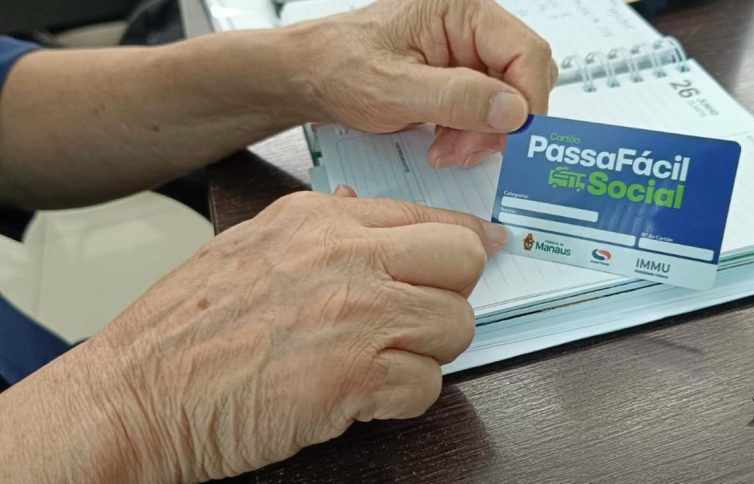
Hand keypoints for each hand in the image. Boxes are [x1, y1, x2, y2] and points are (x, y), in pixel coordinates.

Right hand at [0, 189, 505, 481]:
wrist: (136, 393)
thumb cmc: (181, 329)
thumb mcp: (249, 246)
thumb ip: (316, 227)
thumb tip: (360, 209)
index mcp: (318, 222)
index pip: (428, 217)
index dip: (463, 240)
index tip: (483, 248)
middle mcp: (345, 259)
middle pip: (461, 262)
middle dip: (451, 293)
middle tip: (421, 316)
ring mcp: (356, 318)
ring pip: (456, 327)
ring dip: (427, 352)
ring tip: (380, 362)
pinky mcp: (355, 380)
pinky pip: (427, 387)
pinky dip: (403, 398)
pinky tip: (362, 395)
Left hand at [291, 0, 557, 167]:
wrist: (310, 77)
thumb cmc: (338, 66)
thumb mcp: (394, 88)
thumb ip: (456, 98)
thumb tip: (513, 110)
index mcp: (462, 10)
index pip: (526, 52)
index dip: (527, 101)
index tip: (514, 139)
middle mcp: (470, 26)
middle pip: (522, 77)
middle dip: (499, 122)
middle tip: (468, 150)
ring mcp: (466, 52)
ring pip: (506, 100)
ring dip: (482, 134)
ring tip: (446, 150)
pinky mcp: (458, 77)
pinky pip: (484, 110)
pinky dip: (470, 134)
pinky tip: (443, 144)